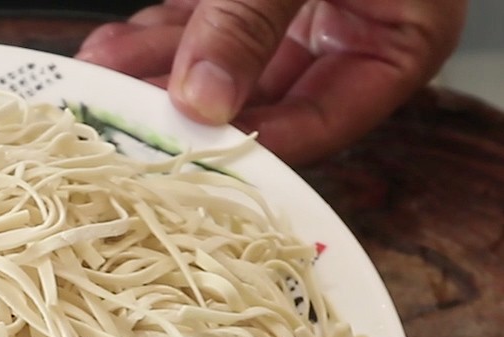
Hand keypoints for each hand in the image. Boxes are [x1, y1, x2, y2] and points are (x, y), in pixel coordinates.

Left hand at [77, 0, 465, 164]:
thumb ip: (254, 17)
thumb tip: (207, 96)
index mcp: (403, 35)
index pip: (327, 118)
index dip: (258, 143)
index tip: (194, 155)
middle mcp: (352, 27)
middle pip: (263, 94)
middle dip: (187, 106)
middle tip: (126, 123)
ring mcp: (301, 5)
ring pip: (221, 60)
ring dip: (156, 74)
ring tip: (99, 85)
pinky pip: (200, 21)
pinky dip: (155, 37)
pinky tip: (112, 50)